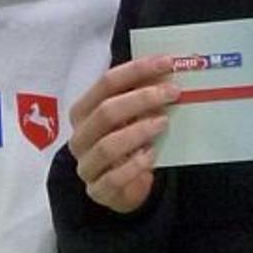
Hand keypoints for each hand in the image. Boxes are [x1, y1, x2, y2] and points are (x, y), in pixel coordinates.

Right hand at [68, 56, 176, 213]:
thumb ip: (141, 95)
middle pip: (106, 111)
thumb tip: (167, 70)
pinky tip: (152, 155)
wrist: (121, 187)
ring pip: (108, 145)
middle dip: (141, 98)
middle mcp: (80, 136)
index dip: (137, 70)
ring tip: (164, 122)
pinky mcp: (98, 190)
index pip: (105, 83)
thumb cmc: (126, 144)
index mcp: (83, 111)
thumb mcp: (131, 116)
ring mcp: (86, 165)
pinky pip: (114, 178)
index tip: (166, 62)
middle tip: (172, 93)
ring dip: (139, 131)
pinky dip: (135, 166)